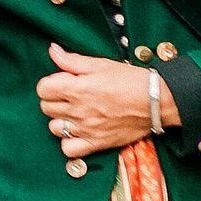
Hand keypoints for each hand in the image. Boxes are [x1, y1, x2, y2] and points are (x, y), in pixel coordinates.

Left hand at [37, 43, 174, 158]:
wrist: (157, 102)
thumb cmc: (130, 80)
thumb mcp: (100, 64)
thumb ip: (72, 60)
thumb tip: (52, 51)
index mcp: (76, 88)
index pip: (42, 89)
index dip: (50, 84)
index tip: (63, 83)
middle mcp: (78, 110)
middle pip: (46, 108)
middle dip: (54, 100)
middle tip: (70, 97)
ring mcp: (86, 129)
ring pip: (54, 128)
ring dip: (61, 121)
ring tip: (75, 114)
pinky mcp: (97, 143)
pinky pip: (69, 150)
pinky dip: (70, 143)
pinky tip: (79, 133)